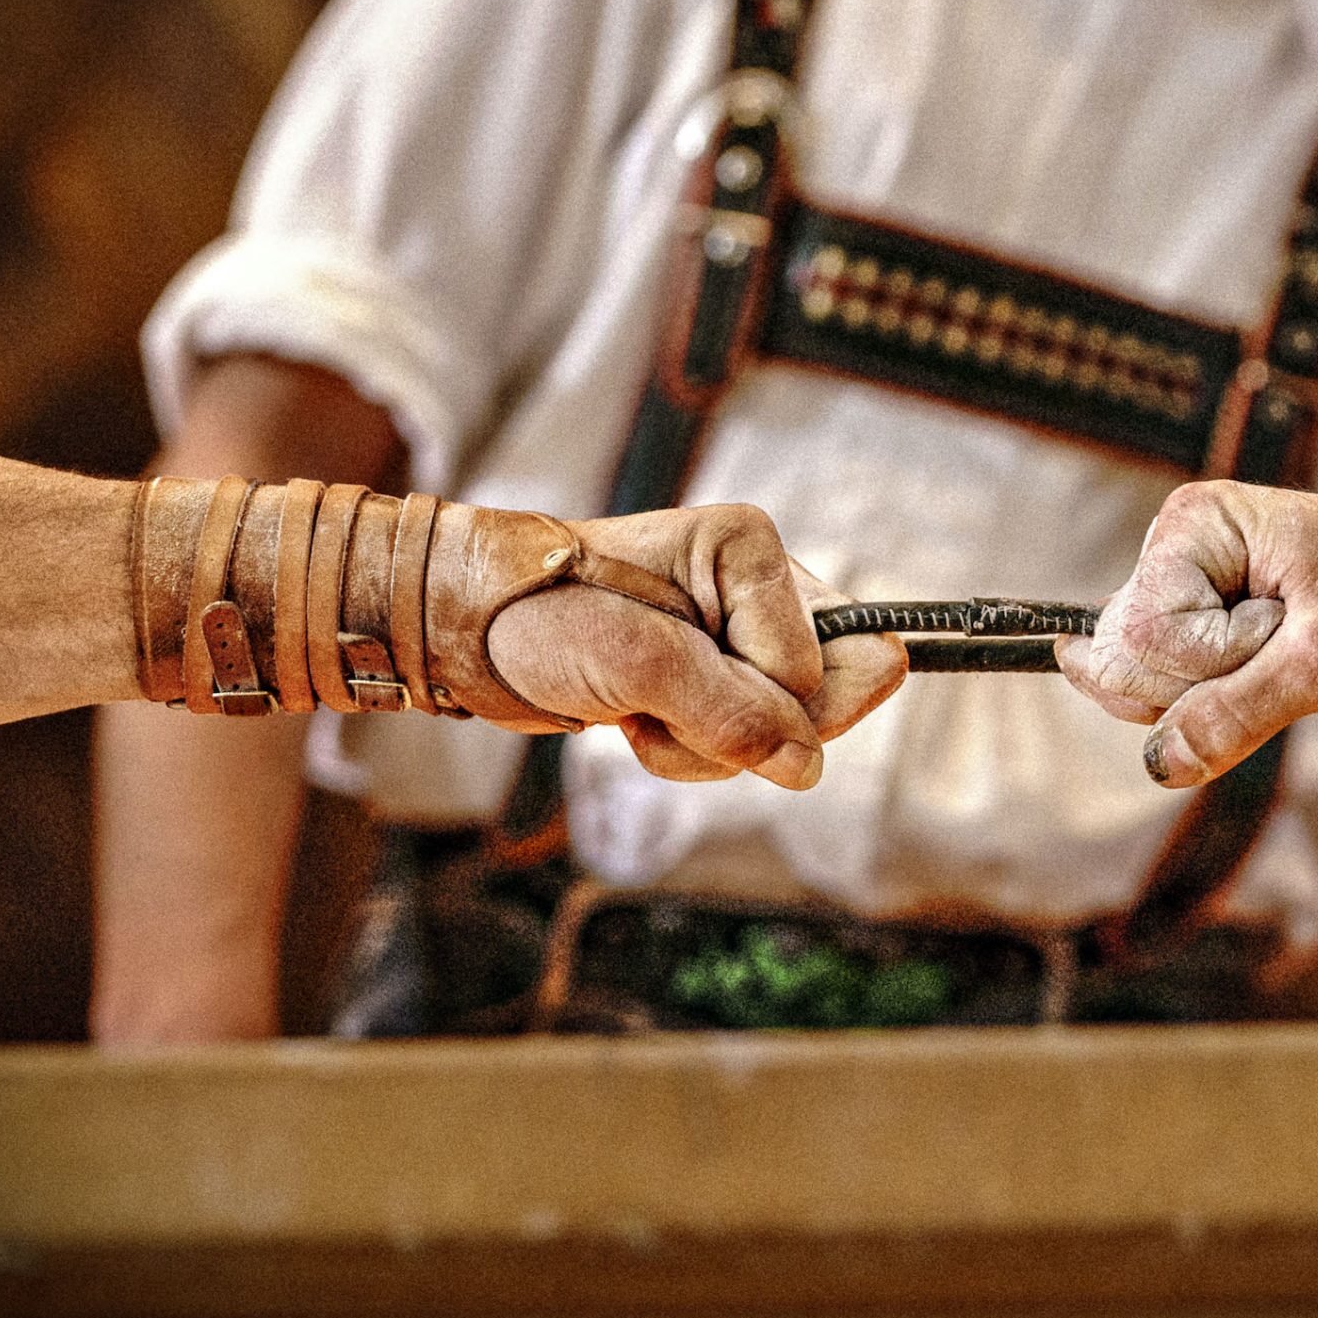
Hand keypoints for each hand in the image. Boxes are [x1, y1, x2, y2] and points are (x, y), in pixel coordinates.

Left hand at [485, 504, 903, 790]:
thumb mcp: (637, 663)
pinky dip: (692, 753)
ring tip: (640, 710)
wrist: (473, 633)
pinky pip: (749, 747)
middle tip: (668, 704)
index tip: (695, 685)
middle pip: (834, 698)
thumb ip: (731, 713)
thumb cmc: (541, 618)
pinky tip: (640, 718)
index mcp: (752, 550)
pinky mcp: (722, 675)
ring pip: (790, 736)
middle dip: (750, 730)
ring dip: (709, 749)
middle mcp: (764, 587)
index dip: (777, 700)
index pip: (844, 662)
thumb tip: (808, 767)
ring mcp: (746, 634)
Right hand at [1057, 480, 1317, 786]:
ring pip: (1147, 687)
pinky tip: (1280, 667)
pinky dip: (1229, 703)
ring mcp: (1189, 590)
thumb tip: (1158, 765)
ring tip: (1295, 649)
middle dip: (1211, 682)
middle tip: (1293, 642)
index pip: (1144, 635)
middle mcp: (1178, 548)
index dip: (1213, 661)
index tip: (1290, 632)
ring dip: (1225, 695)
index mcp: (1194, 524)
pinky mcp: (1207, 626)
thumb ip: (1234, 712)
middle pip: (1128, 662)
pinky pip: (1176, 695)